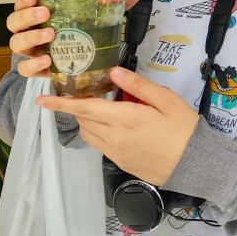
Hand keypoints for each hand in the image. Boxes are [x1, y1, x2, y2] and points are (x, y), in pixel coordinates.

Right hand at [9, 0, 140, 79]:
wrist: (88, 58)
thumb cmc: (87, 29)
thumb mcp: (101, 13)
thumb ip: (115, 1)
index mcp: (42, 11)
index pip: (24, 2)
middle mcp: (33, 29)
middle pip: (15, 22)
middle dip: (27, 16)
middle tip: (45, 13)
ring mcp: (34, 50)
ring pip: (17, 44)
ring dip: (31, 38)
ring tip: (49, 36)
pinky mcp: (39, 68)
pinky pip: (26, 69)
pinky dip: (33, 66)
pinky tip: (48, 61)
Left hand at [35, 65, 196, 185]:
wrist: (196, 164)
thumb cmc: (185, 128)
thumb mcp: (167, 100)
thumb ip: (139, 86)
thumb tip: (114, 71)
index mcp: (126, 119)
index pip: (84, 109)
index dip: (60, 104)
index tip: (40, 101)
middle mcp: (116, 138)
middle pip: (84, 122)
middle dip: (79, 108)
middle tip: (85, 94)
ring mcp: (117, 154)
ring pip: (89, 135)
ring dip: (88, 121)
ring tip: (104, 109)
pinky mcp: (122, 164)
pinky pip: (101, 146)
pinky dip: (100, 133)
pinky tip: (119, 126)